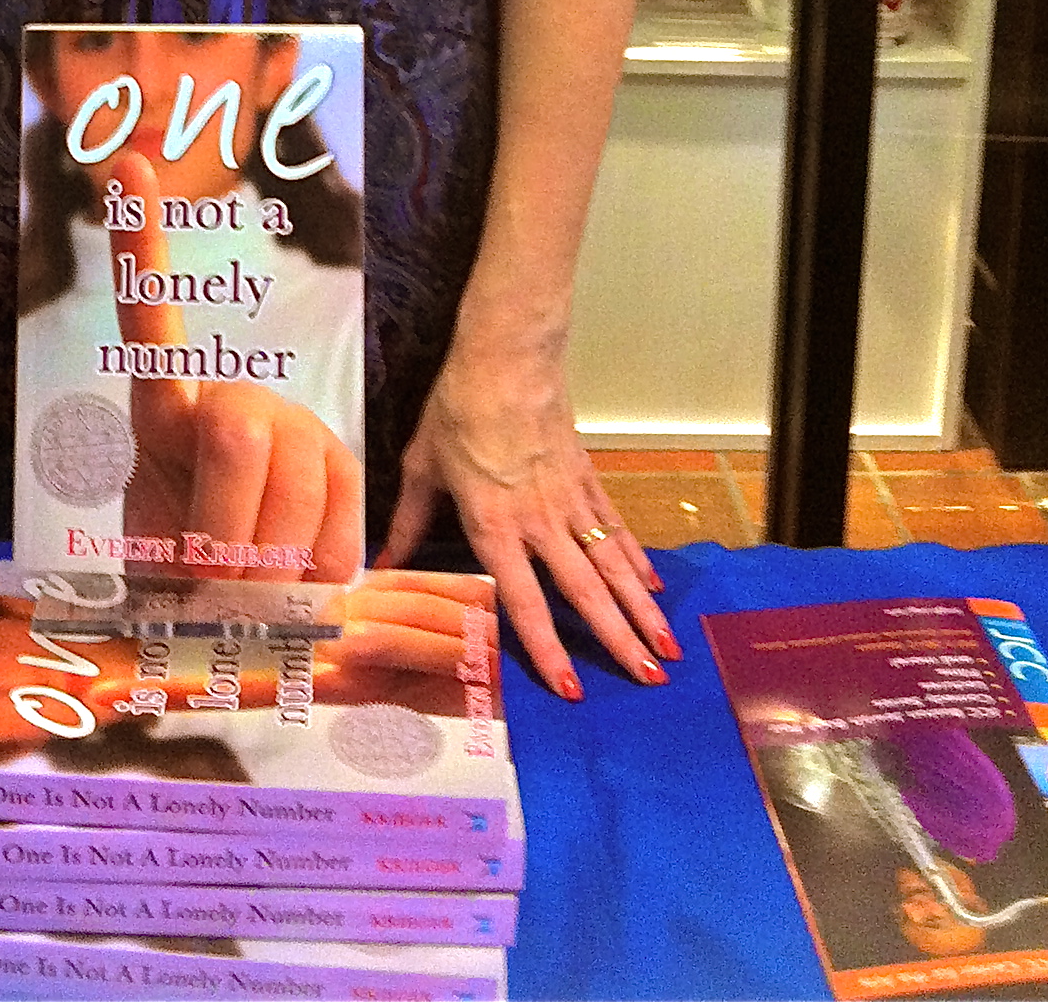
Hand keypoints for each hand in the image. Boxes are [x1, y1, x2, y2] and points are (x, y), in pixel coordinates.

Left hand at [108, 149, 363, 584]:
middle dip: (221, 527)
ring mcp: (296, 432)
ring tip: (250, 587)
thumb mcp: (145, 560)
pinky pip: (338, 530)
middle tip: (210, 579)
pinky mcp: (345, 470)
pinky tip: (297, 578)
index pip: (150, 321)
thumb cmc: (178, 580)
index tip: (130, 164)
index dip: (143, 245)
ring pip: (291, 488)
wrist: (243, 616)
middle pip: (233, 433)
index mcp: (164, 415)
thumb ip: (169, 549)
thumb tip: (214, 577)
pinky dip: (315, 578)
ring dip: (268, 566)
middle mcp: (234, 404)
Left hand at [379, 336, 678, 697]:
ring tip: (668, 647)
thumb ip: (408, 523)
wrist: (506, 358)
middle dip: (617, 640)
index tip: (570, 689)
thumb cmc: (458, 411)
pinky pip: (616, 528)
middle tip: (649, 680)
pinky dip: (636, 559)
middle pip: (585, 591)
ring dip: (640, 609)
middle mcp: (540, 522)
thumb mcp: (422, 467)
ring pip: (612, 565)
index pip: (524, 600)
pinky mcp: (587, 478)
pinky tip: (653, 587)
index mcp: (495, 526)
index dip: (546, 648)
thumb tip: (380, 566)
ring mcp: (570, 501)